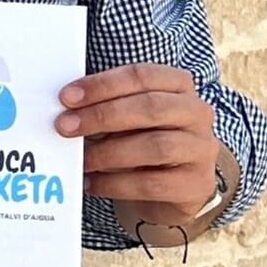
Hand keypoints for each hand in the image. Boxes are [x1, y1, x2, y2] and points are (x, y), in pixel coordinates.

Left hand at [56, 63, 221, 240]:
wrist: (171, 191)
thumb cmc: (140, 143)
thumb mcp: (126, 120)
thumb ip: (104, 108)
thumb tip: (65, 111)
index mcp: (178, 85)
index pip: (141, 75)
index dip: (102, 85)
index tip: (66, 97)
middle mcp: (197, 113)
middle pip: (150, 107)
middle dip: (102, 115)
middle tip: (65, 126)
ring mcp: (201, 149)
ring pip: (156, 145)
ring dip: (109, 152)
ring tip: (82, 160)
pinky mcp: (196, 184)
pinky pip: (152, 183)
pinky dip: (116, 184)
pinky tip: (93, 183)